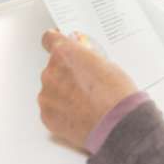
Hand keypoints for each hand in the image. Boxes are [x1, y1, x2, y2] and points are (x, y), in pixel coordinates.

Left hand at [37, 30, 136, 149]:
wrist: (116, 124)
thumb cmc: (115, 94)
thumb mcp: (106, 64)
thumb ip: (86, 58)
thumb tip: (82, 60)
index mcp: (65, 53)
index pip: (49, 39)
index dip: (54, 41)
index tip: (57, 42)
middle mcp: (51, 72)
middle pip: (53, 67)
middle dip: (65, 73)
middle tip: (84, 83)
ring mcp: (47, 95)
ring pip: (52, 88)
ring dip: (63, 92)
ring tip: (84, 102)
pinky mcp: (46, 115)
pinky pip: (51, 108)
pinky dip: (61, 110)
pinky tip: (78, 114)